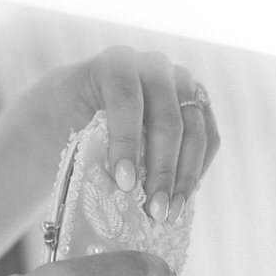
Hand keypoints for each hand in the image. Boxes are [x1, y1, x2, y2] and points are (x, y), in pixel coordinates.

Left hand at [30, 45, 220, 224]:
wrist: (85, 97)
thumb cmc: (71, 113)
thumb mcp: (64, 119)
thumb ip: (88, 142)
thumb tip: (118, 189)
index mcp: (116, 63)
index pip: (127, 100)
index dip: (127, 142)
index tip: (124, 183)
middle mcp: (154, 65)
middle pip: (167, 118)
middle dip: (162, 169)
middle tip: (154, 209)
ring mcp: (182, 81)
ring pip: (196, 130)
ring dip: (186, 176)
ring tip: (170, 212)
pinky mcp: (199, 101)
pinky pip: (210, 136)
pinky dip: (199, 168)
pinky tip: (184, 196)